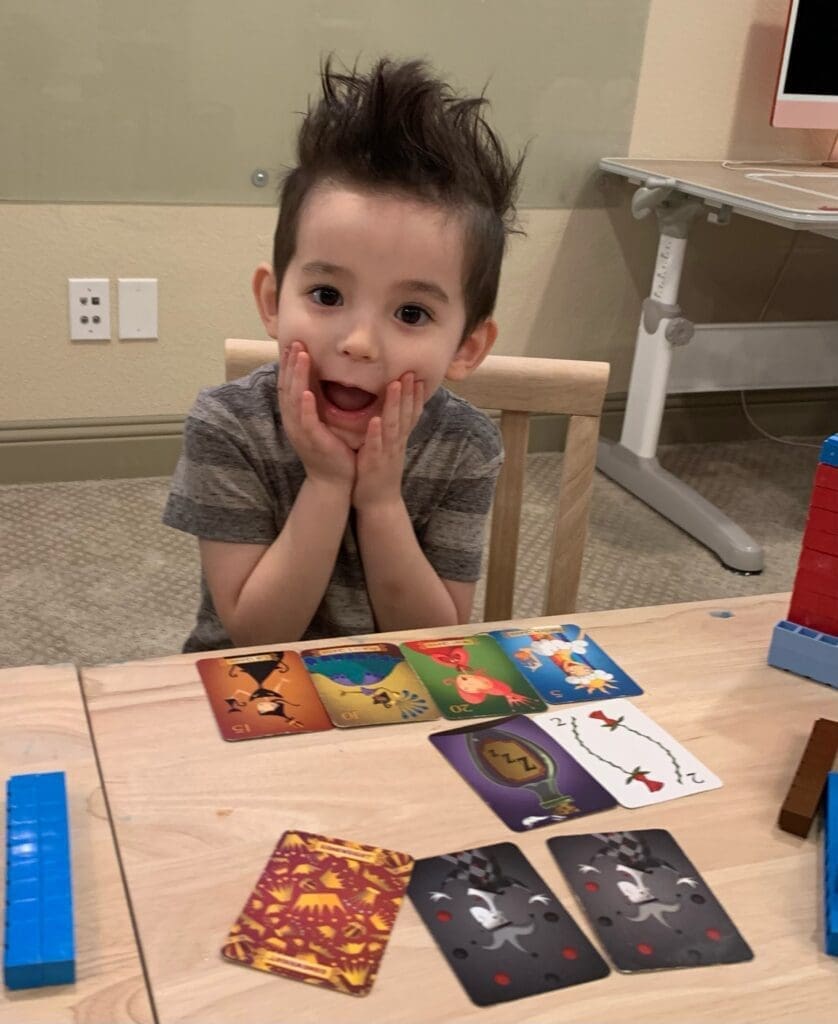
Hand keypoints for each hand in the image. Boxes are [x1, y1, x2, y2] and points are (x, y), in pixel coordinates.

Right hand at [278, 342, 354, 489]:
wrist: (334, 480)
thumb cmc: (331, 449)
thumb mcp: (321, 421)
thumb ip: (318, 402)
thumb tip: (319, 380)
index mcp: (296, 415)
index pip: (288, 384)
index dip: (290, 364)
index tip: (294, 343)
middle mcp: (293, 421)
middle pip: (287, 387)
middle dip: (291, 363)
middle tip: (295, 341)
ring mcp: (300, 432)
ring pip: (294, 400)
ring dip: (297, 377)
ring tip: (301, 356)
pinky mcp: (312, 442)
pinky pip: (306, 422)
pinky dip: (304, 406)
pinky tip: (306, 392)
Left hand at [353, 372, 424, 510]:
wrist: (379, 504)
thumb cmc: (380, 474)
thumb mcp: (390, 449)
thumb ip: (392, 431)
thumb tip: (394, 412)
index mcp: (399, 439)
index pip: (411, 413)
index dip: (416, 395)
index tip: (419, 376)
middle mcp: (397, 443)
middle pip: (405, 415)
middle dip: (408, 393)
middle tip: (410, 371)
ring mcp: (387, 453)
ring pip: (393, 426)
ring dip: (394, 406)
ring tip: (394, 385)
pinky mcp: (374, 464)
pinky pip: (376, 447)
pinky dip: (376, 434)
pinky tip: (375, 420)